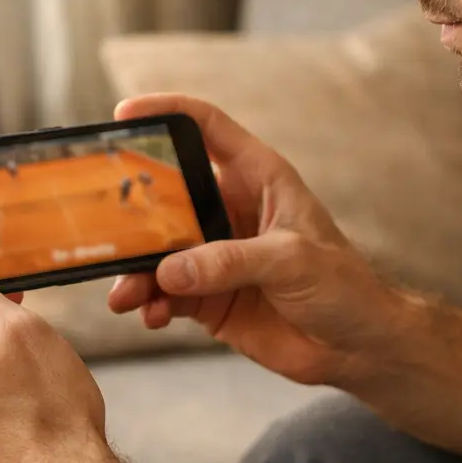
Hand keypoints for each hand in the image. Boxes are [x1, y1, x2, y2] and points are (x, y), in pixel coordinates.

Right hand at [108, 95, 403, 386]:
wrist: (359, 348)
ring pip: (158, 251)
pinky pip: (165, 293)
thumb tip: (170, 271)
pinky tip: (151, 315)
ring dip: (136, 271)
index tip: (124, 115)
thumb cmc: (344, 287)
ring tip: (125, 295)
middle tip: (102, 228)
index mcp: (259, 178)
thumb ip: (229, 262)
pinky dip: (151, 303)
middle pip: (166, 195)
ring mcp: (216, 255)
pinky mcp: (210, 296)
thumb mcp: (291, 262)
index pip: (207, 129)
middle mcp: (231, 210)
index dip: (167, 114)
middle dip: (131, 211)